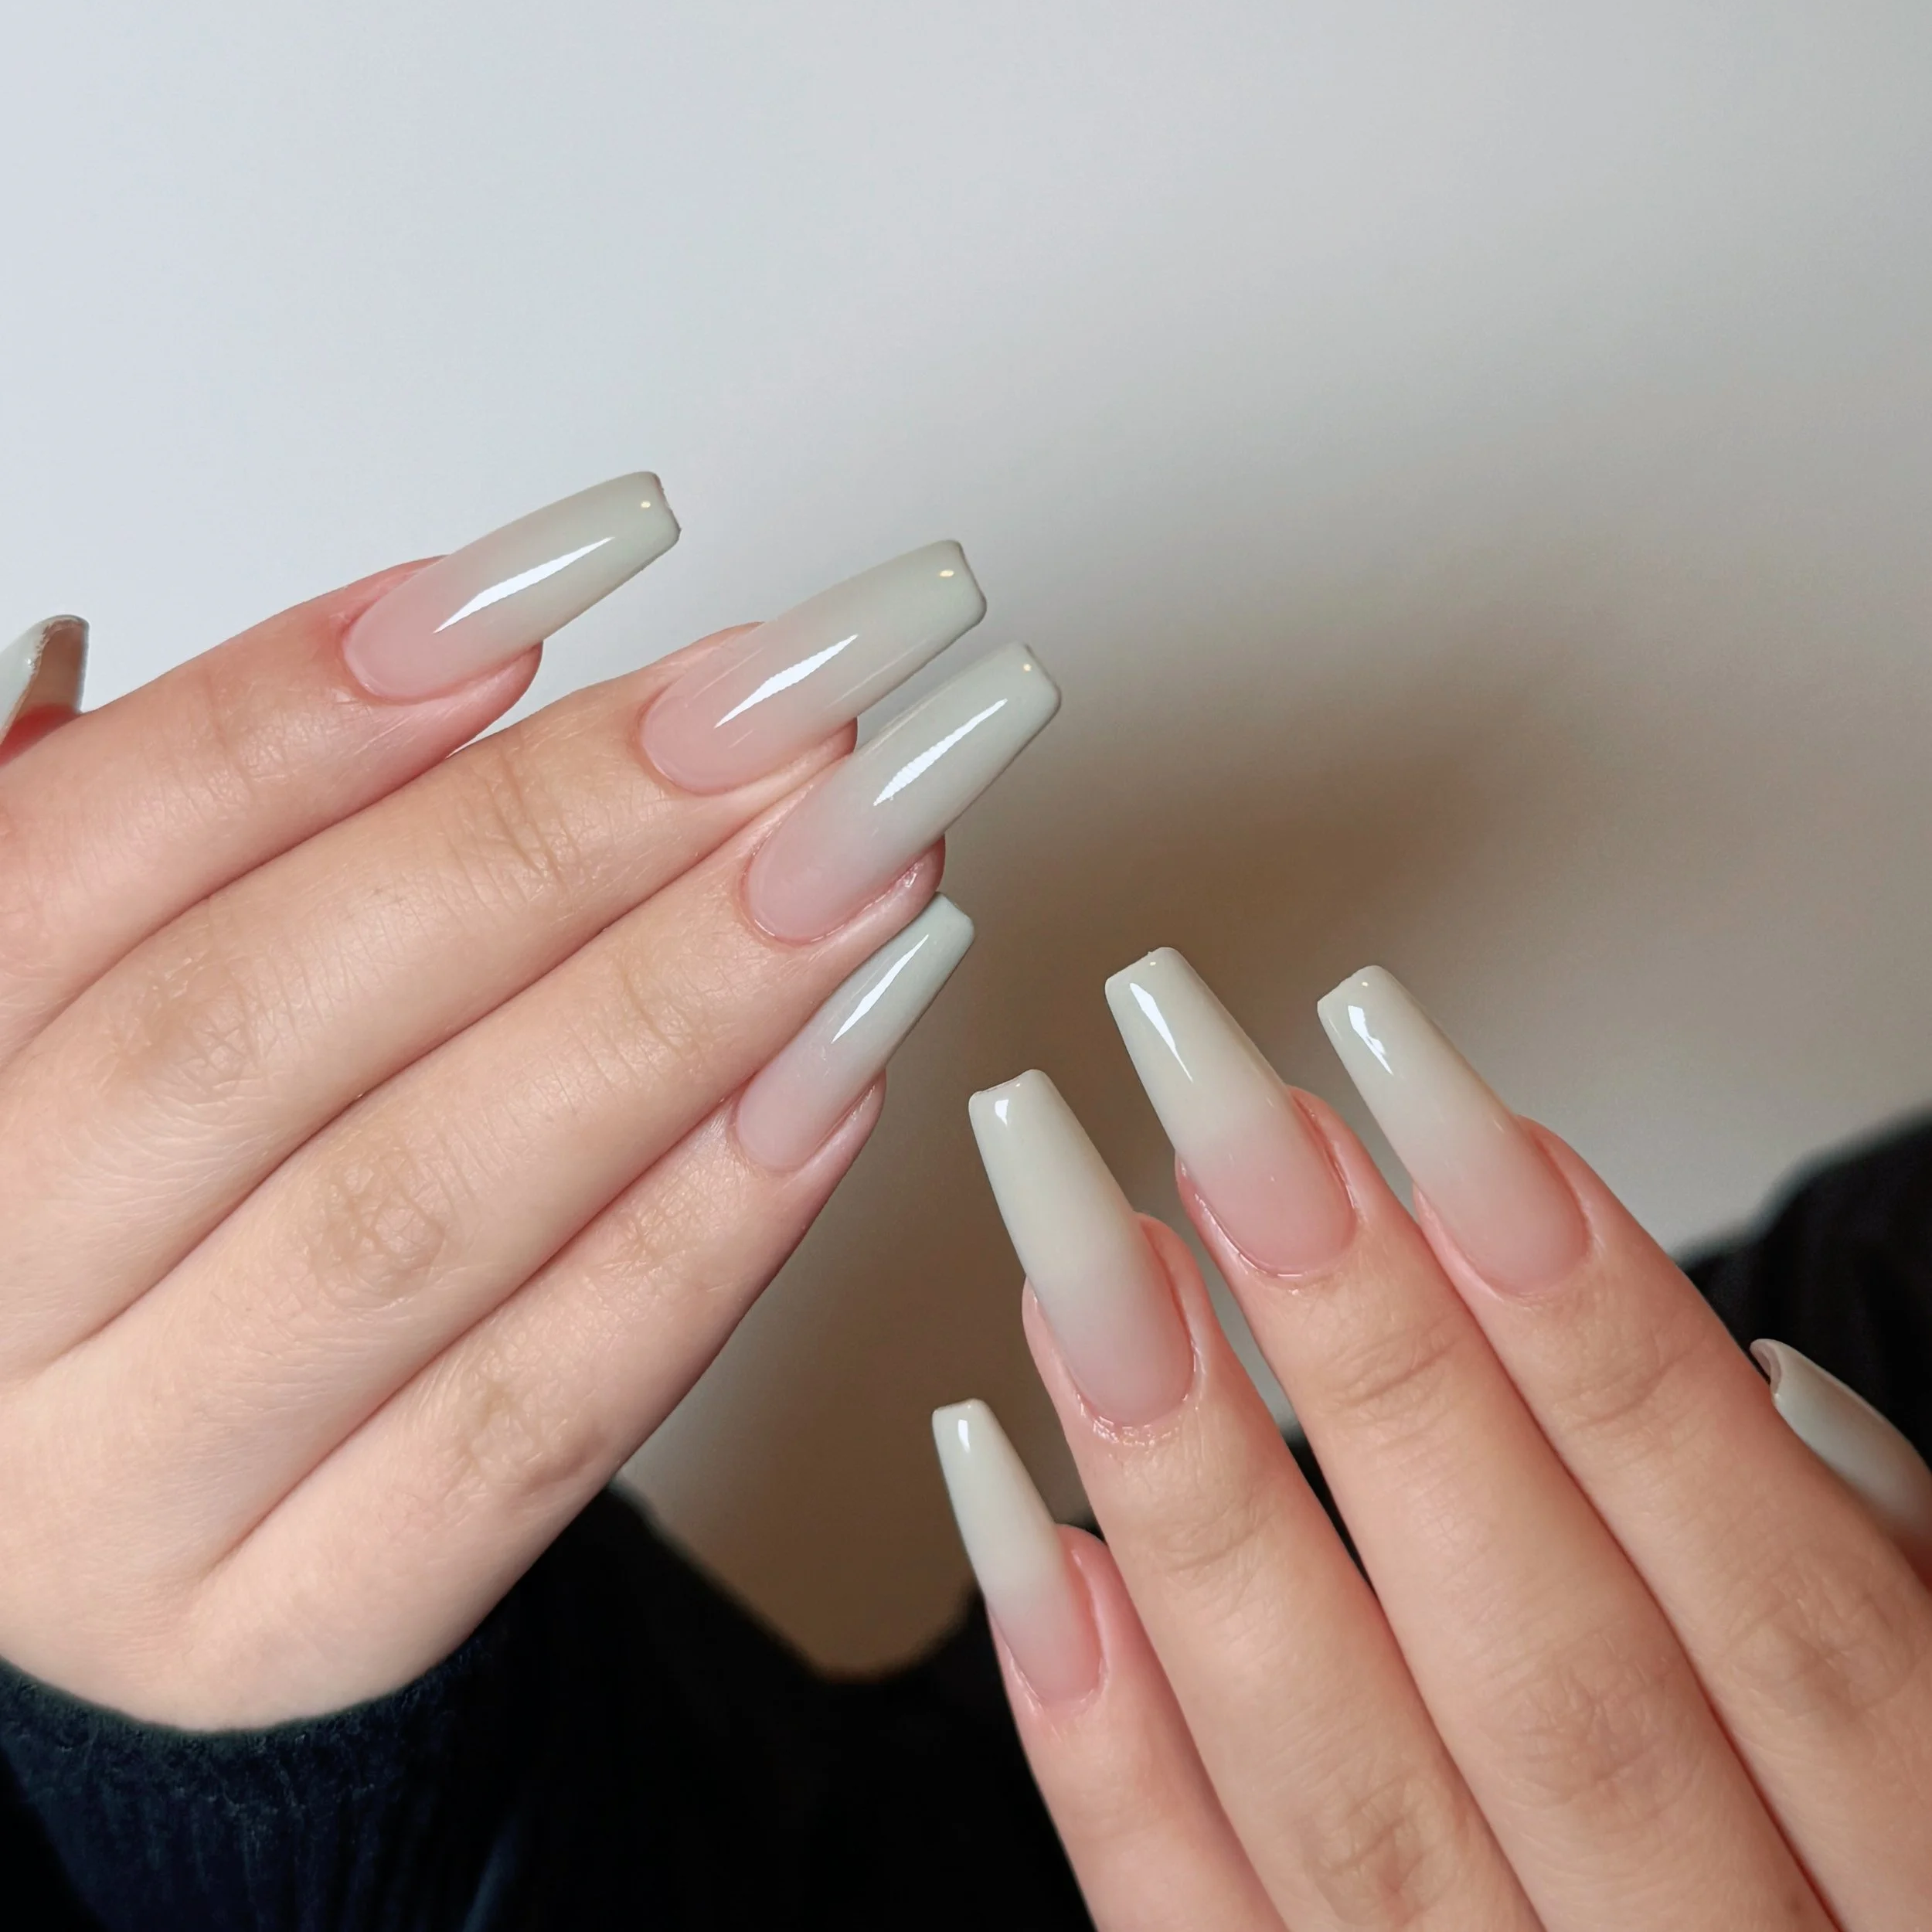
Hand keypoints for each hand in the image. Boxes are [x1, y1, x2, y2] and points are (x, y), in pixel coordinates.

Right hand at [0, 473, 1052, 1727]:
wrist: (134, 1533)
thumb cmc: (157, 1223)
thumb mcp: (118, 1021)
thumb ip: (231, 857)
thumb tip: (464, 630)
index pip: (86, 857)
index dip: (317, 700)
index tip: (567, 569)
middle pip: (273, 1019)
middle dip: (564, 834)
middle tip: (801, 709)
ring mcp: (127, 1493)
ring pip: (419, 1212)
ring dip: (682, 1010)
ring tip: (874, 858)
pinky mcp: (302, 1626)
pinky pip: (529, 1423)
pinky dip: (704, 1234)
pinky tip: (848, 1075)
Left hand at [943, 952, 1931, 1928]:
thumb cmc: (1848, 1868)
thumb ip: (1881, 1596)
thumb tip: (1760, 1381)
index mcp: (1926, 1898)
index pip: (1770, 1592)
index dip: (1597, 1321)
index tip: (1417, 1083)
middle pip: (1539, 1665)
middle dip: (1364, 1351)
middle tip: (1208, 1106)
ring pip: (1343, 1784)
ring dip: (1191, 1494)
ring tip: (1072, 1256)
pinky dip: (1092, 1734)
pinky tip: (1012, 1517)